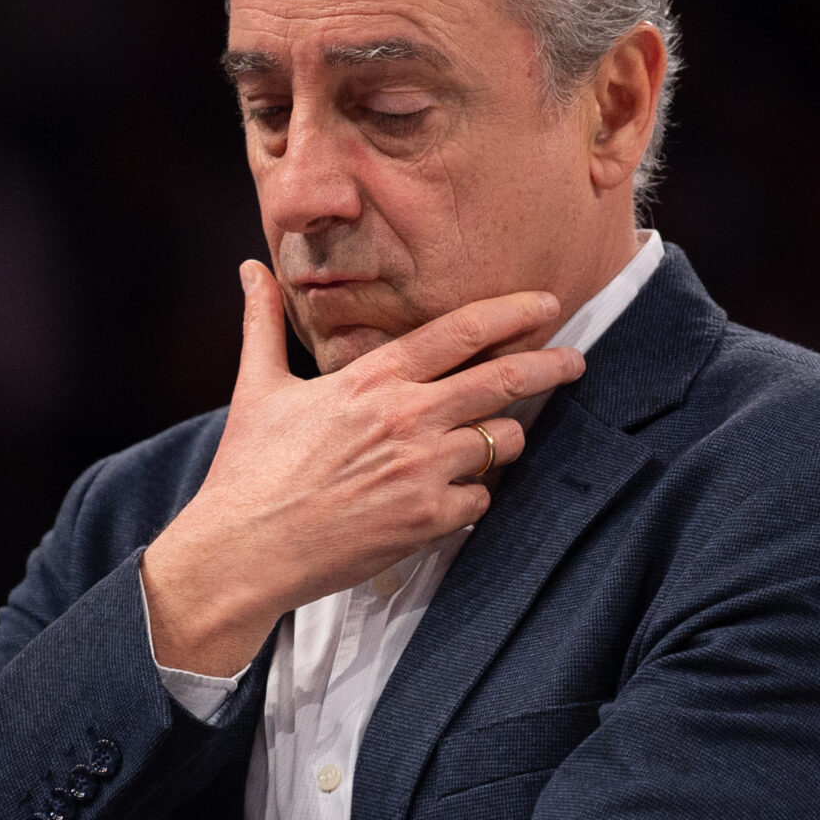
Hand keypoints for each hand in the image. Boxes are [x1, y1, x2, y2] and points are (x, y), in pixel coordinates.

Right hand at [141, 260, 582, 674]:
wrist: (244, 550)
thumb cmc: (249, 470)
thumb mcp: (257, 388)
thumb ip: (263, 323)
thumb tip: (250, 268)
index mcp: (370, 379)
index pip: (460, 331)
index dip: (512, 312)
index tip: (545, 304)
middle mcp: (406, 417)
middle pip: (504, 379)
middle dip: (550, 364)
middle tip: (575, 359)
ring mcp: (423, 470)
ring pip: (501, 441)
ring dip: (498, 440)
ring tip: (478, 445)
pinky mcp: (428, 519)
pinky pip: (481, 498)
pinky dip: (469, 496)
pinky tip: (441, 497)